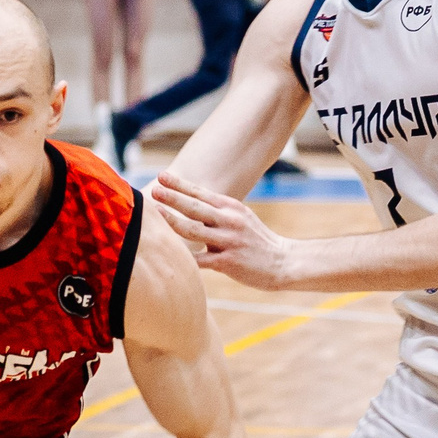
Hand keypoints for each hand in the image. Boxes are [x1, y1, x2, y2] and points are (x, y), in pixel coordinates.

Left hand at [153, 171, 290, 288]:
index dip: (180, 184)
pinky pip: (200, 260)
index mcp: (231, 208)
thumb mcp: (240, 217)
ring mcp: (228, 241)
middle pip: (194, 207)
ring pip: (193, 230)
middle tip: (153, 190)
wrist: (284, 262)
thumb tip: (189, 208)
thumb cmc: (257, 241)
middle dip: (172, 197)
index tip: (161, 176)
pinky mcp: (228, 262)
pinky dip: (183, 257)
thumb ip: (217, 213)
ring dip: (171, 221)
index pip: (200, 193)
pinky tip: (167, 253)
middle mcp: (229, 220)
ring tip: (155, 214)